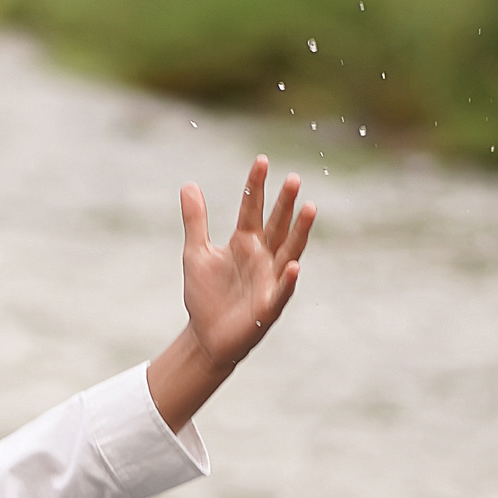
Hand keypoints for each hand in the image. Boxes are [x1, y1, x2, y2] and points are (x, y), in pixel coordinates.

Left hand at [147, 156, 315, 428]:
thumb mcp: (195, 252)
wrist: (205, 337)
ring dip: (299, 232)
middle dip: (284, 203)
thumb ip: (196, 220)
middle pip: (276, 225)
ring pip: (288, 251)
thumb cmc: (205, 295)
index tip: (262, 161)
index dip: (256, 186)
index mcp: (244, 242)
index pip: (252, 208)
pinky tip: (294, 266)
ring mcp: (268, 280)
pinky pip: (281, 292)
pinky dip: (287, 280)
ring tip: (309, 208)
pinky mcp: (268, 306)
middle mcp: (262, 257)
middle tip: (293, 177)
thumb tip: (189, 184)